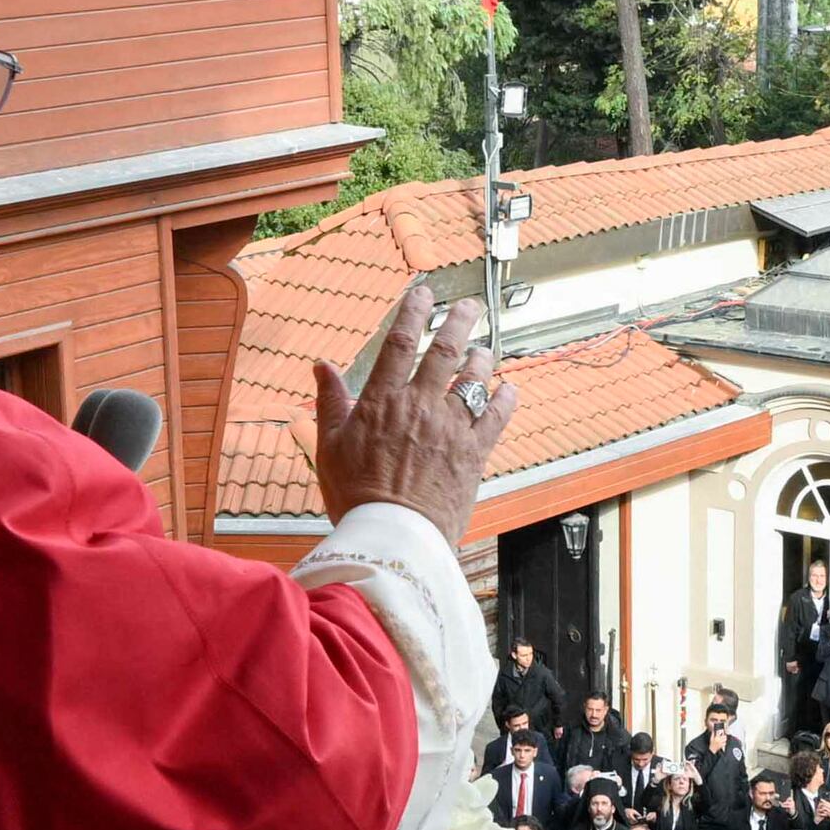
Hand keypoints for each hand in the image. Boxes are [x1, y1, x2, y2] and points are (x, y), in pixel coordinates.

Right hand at [313, 284, 510, 541]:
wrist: (393, 536)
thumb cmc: (355, 496)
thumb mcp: (329, 447)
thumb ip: (330, 401)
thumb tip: (320, 365)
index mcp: (382, 401)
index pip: (400, 343)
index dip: (413, 312)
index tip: (423, 293)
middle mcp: (420, 406)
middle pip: (445, 351)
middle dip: (459, 322)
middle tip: (468, 306)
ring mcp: (450, 428)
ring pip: (474, 379)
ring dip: (482, 358)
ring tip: (485, 348)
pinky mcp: (474, 452)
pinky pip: (496, 417)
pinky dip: (505, 399)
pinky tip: (509, 388)